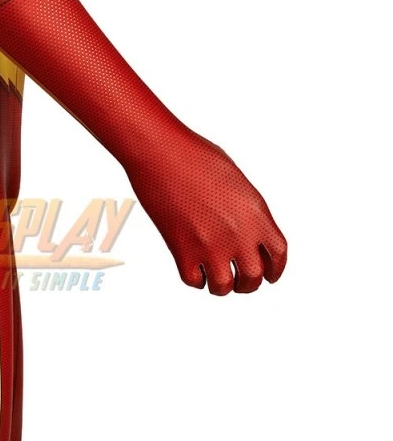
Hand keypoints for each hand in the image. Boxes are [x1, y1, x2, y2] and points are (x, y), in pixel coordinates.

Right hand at [127, 128, 287, 294]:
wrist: (162, 153)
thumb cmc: (195, 157)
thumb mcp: (236, 182)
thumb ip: (245, 211)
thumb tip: (243, 231)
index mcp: (256, 214)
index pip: (278, 255)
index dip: (275, 270)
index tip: (269, 275)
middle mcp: (238, 234)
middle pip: (253, 277)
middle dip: (248, 284)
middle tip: (241, 283)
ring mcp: (210, 245)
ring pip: (224, 287)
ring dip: (222, 287)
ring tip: (216, 280)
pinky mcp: (181, 250)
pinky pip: (194, 281)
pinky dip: (196, 280)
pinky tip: (194, 270)